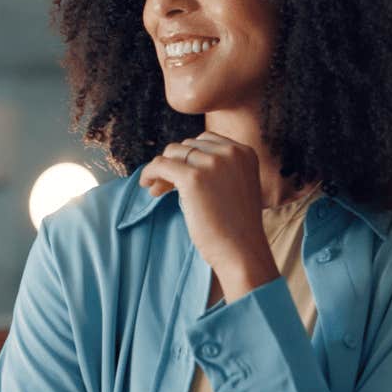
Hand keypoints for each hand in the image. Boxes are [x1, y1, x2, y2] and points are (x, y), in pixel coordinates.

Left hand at [136, 132, 277, 299]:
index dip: (189, 156)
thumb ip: (219, 168)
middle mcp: (230, 152)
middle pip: (188, 145)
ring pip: (173, 153)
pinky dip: (150, 173)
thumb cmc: (237, 227)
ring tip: (157, 189)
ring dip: (162, 169)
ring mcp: (212, 163)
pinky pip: (160, 165)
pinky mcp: (193, 178)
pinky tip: (147, 185)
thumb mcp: (236, 186)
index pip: (206, 140)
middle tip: (165, 186)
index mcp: (244, 152)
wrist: (242, 251)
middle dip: (175, 163)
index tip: (180, 175)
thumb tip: (178, 158)